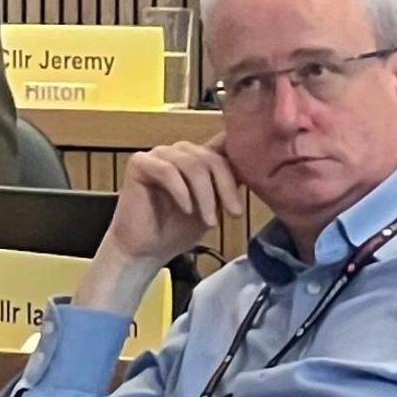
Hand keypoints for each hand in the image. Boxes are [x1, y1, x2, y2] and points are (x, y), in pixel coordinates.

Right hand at [102, 139, 242, 268]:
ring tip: (209, 220)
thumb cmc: (178, 229)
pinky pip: (167, 171)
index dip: (240, 160)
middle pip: (211, 158)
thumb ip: (229, 185)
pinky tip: (187, 209)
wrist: (146, 250)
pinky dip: (182, 192)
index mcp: (198, 157)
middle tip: (234, 214)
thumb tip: (256, 169)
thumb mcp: (215, 206)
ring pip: (192, 164)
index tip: (257, 182)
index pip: (224, 146)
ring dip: (206, 195)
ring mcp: (158, 155)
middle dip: (226, 187)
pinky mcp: (140, 163)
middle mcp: (179, 151)